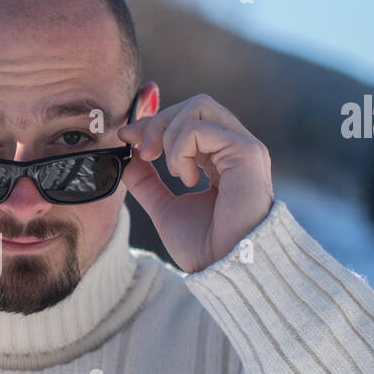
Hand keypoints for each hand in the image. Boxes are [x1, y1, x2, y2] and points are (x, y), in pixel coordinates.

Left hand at [117, 94, 273, 272]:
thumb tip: (126, 158)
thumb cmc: (204, 245)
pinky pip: (200, 129)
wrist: (225, 267)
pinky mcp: (247, 152)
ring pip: (199, 107)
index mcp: (220, 158)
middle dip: (158, 122)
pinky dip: (181, 149)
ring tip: (168, 169)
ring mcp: (244, 147)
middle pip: (194, 105)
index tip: (127, 138)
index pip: (189, 119)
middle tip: (142, 152)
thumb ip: (147, 182)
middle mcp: (235, 148)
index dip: (154, 122)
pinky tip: (187, 179)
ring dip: (169, 133)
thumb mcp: (164, 207)